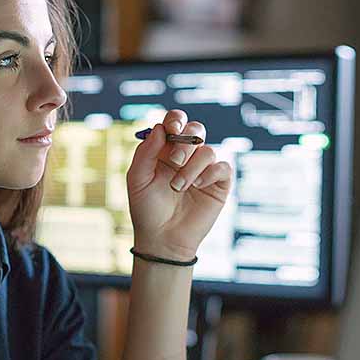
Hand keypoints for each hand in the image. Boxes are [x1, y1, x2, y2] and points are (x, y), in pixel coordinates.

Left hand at [126, 110, 232, 260]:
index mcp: (165, 150)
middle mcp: (186, 156)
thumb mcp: (137, 179)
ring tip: (178, 187)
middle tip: (174, 161)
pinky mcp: (218, 184)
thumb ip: (146, 152)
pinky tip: (197, 186)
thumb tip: (160, 128)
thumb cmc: (147, 209)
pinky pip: (222, 166)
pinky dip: (209, 173)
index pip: (175, 123)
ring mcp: (203, 169)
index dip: (175, 120)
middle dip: (184, 142)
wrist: (162, 238)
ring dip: (191, 167)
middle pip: (195, 129)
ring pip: (207, 150)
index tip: (171, 130)